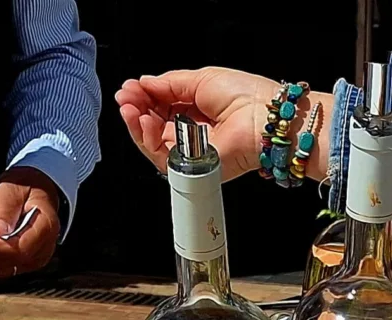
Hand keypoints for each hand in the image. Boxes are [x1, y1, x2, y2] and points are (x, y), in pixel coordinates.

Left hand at [0, 167, 60, 278]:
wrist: (38, 191)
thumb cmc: (28, 186)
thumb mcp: (14, 188)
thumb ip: (6, 209)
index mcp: (45, 228)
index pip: (18, 249)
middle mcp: (41, 249)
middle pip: (8, 263)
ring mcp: (32, 258)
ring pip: (1, 269)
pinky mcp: (21, 261)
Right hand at [115, 68, 331, 181]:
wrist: (265, 120)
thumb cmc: (246, 97)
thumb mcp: (200, 79)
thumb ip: (169, 84)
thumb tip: (144, 82)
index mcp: (195, 109)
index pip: (160, 106)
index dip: (143, 97)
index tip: (131, 87)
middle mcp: (192, 132)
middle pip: (152, 126)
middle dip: (135, 110)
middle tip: (126, 97)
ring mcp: (191, 152)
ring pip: (153, 144)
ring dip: (137, 125)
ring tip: (131, 108)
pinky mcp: (194, 168)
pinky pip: (162, 159)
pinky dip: (148, 140)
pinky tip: (144, 122)